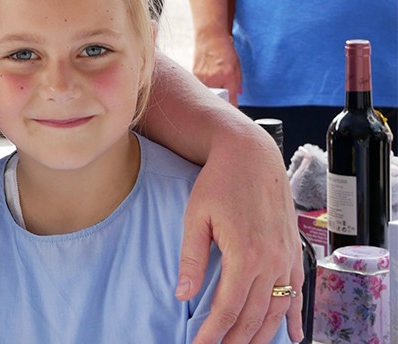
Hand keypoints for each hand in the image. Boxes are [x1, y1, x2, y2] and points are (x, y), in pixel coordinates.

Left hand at [180, 130, 303, 343]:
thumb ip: (191, 257)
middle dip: (236, 340)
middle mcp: (271, 262)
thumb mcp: (196, 215)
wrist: (251, 155)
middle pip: (254, 317)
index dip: (214, 333)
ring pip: (278, 311)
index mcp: (244, 255)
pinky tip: (292, 337)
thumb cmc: (219, 181)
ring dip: (262, 336)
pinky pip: (298, 293)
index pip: (228, 309)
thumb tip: (183, 294)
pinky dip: (294, 317)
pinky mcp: (294, 252)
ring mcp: (287, 258)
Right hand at [192, 31, 241, 105]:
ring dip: (212, 95)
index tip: (232, 112)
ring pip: (208, 95)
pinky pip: (201, 87)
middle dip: (222, 102)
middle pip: (218, 101)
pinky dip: (205, 87)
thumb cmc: (224, 48)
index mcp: (228, 76)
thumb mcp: (236, 64)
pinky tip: (208, 80)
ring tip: (215, 89)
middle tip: (224, 100)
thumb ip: (238, 81)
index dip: (233, 107)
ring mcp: (203, 77)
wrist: (209, 36)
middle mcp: (214, 78)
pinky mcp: (194, 74)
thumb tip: (238, 93)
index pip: (231, 100)